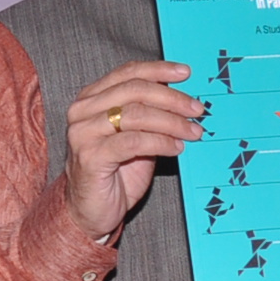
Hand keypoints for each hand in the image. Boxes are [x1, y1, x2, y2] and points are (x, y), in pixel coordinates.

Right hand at [61, 60, 205, 240]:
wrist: (91, 210)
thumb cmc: (115, 172)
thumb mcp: (135, 135)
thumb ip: (149, 114)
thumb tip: (183, 98)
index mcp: (91, 99)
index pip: (127, 73)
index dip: (159, 70)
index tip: (186, 73)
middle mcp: (82, 112)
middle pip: (134, 90)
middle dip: (172, 98)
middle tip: (197, 110)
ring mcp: (83, 134)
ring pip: (135, 114)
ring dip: (171, 122)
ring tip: (193, 132)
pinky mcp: (90, 157)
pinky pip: (133, 142)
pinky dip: (160, 142)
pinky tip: (176, 148)